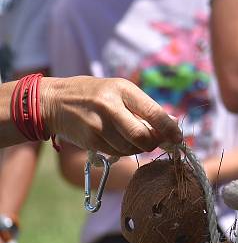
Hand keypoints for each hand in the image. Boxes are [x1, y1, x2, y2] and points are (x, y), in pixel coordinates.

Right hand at [39, 76, 182, 155]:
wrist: (54, 101)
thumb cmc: (95, 94)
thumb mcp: (120, 90)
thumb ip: (144, 106)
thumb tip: (172, 124)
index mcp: (123, 90)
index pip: (154, 113)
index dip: (170, 128)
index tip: (178, 137)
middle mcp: (110, 107)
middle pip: (143, 137)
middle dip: (155, 142)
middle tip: (157, 140)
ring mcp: (99, 126)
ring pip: (131, 148)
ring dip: (140, 148)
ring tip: (135, 137)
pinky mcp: (90, 141)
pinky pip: (117, 153)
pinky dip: (125, 150)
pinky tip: (120, 140)